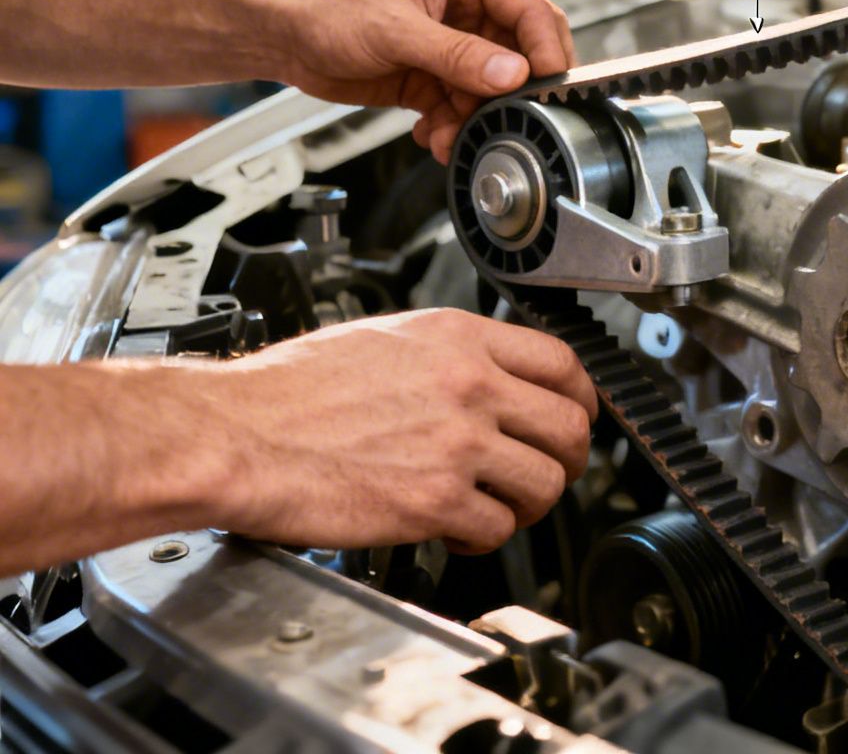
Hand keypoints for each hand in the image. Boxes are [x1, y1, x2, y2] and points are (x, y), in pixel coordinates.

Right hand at [191, 309, 596, 553]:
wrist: (234, 433)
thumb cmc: (286, 392)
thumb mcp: (382, 339)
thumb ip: (448, 356)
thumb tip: (487, 375)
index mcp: (458, 339)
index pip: (563, 364)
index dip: (580, 398)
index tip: (574, 416)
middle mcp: (469, 386)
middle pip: (570, 428)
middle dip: (567, 459)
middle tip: (546, 473)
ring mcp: (457, 444)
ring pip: (545, 483)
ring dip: (528, 506)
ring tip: (496, 508)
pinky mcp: (435, 500)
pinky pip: (497, 530)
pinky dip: (483, 540)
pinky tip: (455, 532)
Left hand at [275, 0, 574, 163]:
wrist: (281, 34)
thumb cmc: (326, 7)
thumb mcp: (396, 30)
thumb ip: (458, 54)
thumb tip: (512, 73)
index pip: (531, 12)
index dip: (546, 52)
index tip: (547, 87)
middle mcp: (467, 8)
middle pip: (519, 56)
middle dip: (508, 93)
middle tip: (502, 118)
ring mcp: (453, 44)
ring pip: (491, 90)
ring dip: (476, 118)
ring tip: (452, 135)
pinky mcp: (435, 76)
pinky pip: (463, 107)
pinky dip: (453, 127)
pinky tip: (434, 136)